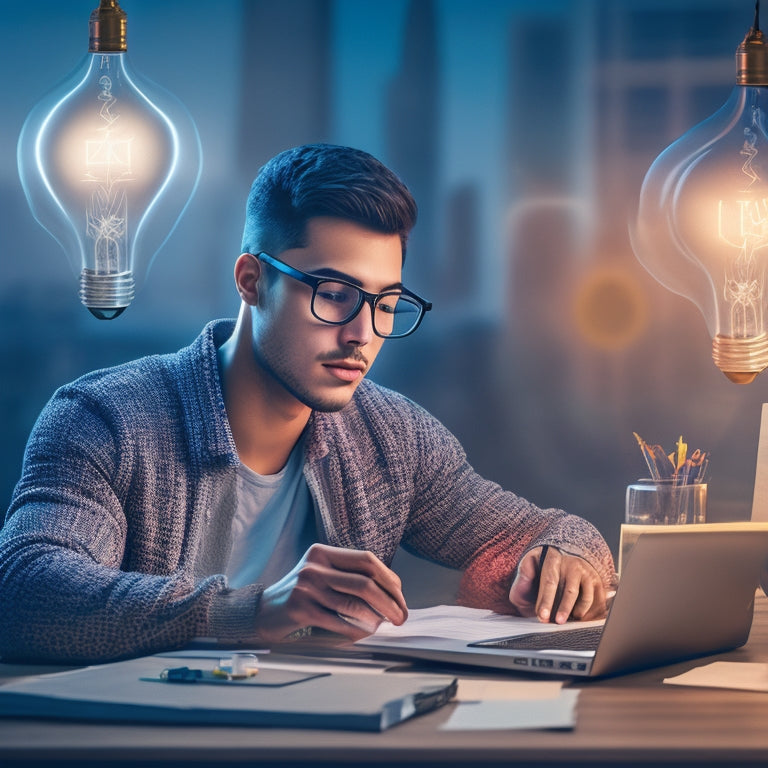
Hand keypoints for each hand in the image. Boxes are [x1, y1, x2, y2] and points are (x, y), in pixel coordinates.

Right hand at [252, 543, 407, 642]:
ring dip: (376, 618)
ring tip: (383, 625)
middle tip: (401, 617)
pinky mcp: (301, 609)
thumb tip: (392, 593)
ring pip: (354, 603)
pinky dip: (357, 630)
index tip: (401, 597)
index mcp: (323, 553)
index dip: (389, 579)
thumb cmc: (301, 595)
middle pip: (364, 582)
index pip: (367, 560)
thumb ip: (350, 578)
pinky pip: (339, 622)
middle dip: (390, 602)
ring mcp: (306, 587)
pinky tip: (364, 633)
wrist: (263, 612)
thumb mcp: (323, 575)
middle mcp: (314, 566)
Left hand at [508, 546, 607, 623]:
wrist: (563, 565)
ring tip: (569, 621)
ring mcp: (587, 573)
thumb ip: (523, 577)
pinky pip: (598, 603)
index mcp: (553, 559)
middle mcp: (572, 564)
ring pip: (586, 598)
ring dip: (578, 613)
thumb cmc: (541, 573)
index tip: (543, 616)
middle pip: (570, 591)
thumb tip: (525, 575)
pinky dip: (590, 614)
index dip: (546, 600)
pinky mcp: (597, 583)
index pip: (549, 581)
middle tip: (558, 622)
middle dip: (563, 609)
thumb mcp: (527, 572)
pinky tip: (580, 620)